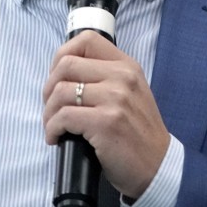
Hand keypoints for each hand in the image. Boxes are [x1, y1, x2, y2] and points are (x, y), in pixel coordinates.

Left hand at [42, 30, 170, 198]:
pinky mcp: (105, 123)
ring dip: (48, 113)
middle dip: (48, 88)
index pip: (87, 39)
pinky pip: (63, 117)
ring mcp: (115, 99)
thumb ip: (106, 78)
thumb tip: (64, 74)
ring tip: (53, 126)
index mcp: (127, 66)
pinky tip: (56, 138)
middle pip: (66, 65)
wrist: (158, 166)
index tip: (56, 77)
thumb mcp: (131, 94)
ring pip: (60, 92)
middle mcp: (122, 77)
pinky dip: (52, 129)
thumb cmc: (138, 134)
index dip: (62, 56)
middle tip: (51, 108)